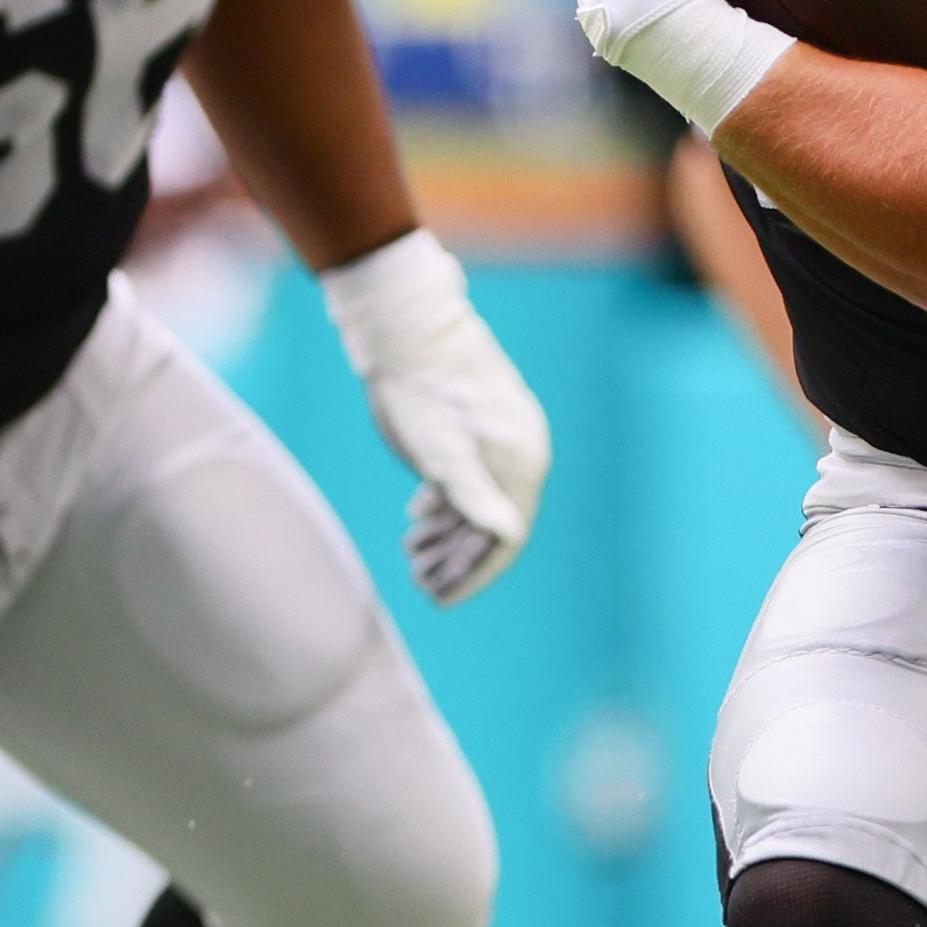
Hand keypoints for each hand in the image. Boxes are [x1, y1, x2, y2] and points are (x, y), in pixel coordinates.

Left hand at [319, 228, 550, 600]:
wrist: (407, 325)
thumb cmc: (420, 391)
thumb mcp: (440, 451)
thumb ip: (473, 495)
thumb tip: (507, 534)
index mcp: (519, 462)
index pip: (503, 537)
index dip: (472, 574)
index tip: (439, 600)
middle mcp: (519, 452)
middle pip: (491, 523)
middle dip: (454, 559)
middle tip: (416, 582)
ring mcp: (500, 436)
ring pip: (478, 500)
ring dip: (445, 533)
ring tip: (409, 551)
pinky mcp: (480, 423)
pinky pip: (471, 476)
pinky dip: (445, 502)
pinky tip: (417, 514)